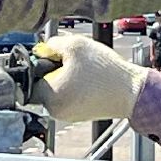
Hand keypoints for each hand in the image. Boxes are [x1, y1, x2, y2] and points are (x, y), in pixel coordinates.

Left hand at [32, 34, 149, 123]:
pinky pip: (68, 98)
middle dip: (52, 71)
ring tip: (82, 71)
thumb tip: (40, 49)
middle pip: (41, 86)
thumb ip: (51, 44)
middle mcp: (54, 111)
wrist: (131, 92)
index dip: (39, 64)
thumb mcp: (75, 45)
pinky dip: (74, 88)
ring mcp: (67, 115)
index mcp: (49, 96)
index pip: (29, 79)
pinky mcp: (78, 115)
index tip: (51, 57)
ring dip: (64, 78)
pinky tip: (88, 80)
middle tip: (70, 62)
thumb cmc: (105, 71)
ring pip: (55, 91)